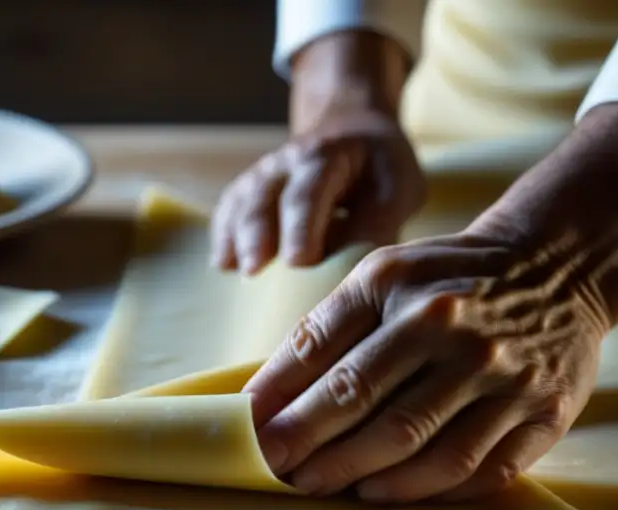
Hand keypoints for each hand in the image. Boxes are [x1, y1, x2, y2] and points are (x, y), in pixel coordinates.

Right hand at [210, 109, 424, 274]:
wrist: (353, 131)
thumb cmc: (379, 168)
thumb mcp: (396, 188)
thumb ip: (377, 224)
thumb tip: (358, 270)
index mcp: (326, 158)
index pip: (309, 193)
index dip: (301, 227)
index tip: (298, 262)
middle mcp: (286, 162)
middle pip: (264, 197)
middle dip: (257, 235)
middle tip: (253, 270)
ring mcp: (263, 174)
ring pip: (241, 202)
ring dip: (234, 236)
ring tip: (230, 269)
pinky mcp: (250, 191)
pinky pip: (229, 210)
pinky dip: (223, 235)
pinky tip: (222, 264)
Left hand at [241, 232, 609, 502]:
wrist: (559, 266)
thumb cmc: (450, 279)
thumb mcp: (384, 275)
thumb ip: (327, 330)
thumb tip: (263, 400)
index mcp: (400, 286)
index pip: (323, 355)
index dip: (278, 404)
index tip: (246, 438)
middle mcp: (453, 328)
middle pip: (366, 404)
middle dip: (309, 447)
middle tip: (276, 474)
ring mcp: (504, 374)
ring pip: (423, 447)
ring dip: (363, 475)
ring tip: (323, 487)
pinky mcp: (544, 413)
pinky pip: (480, 470)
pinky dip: (428, 490)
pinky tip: (387, 492)